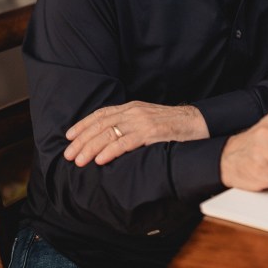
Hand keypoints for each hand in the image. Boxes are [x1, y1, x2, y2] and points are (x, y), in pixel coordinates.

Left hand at [64, 101, 208, 166]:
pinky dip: (111, 151)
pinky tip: (100, 160)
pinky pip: (126, 142)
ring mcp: (142, 121)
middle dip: (82, 140)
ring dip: (91, 148)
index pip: (101, 114)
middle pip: (101, 124)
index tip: (69, 136)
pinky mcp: (152, 132)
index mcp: (132, 107)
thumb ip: (130, 125)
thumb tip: (109, 138)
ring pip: (110, 133)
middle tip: (69, 155)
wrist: (198, 123)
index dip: (83, 125)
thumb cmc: (173, 126)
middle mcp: (134, 111)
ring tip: (79, 160)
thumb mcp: (147, 120)